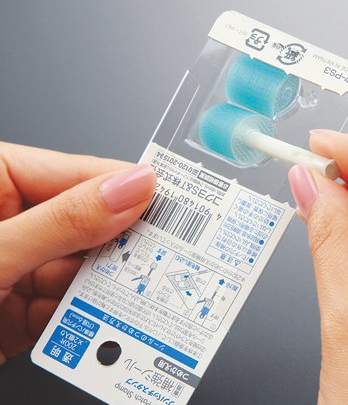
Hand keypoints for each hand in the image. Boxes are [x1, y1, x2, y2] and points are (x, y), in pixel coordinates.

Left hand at [0, 142, 155, 363]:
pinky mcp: (14, 310)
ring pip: (83, 269)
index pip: (81, 173)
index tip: (181, 203)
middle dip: (128, 244)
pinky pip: (68, 308)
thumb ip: (64, 220)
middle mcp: (7, 217)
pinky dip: (92, 320)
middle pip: (90, 222)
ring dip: (114, 287)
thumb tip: (131, 186)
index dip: (132, 187)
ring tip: (149, 295)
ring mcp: (13, 265)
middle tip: (176, 255)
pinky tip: (110, 324)